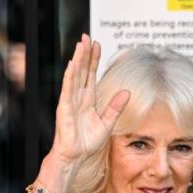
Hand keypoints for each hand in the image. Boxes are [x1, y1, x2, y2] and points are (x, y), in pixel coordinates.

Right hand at [52, 33, 129, 164]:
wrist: (76, 156)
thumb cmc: (87, 142)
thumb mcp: (107, 123)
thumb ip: (115, 108)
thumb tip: (127, 92)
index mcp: (88, 100)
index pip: (91, 75)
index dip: (94, 60)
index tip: (98, 44)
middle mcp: (78, 97)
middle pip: (82, 71)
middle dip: (85, 54)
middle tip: (88, 36)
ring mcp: (70, 101)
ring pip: (74, 75)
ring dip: (78, 60)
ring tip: (81, 44)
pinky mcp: (65, 108)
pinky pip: (67, 90)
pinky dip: (70, 77)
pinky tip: (72, 65)